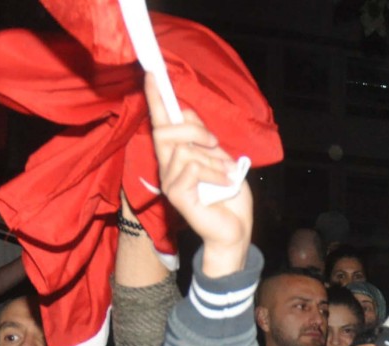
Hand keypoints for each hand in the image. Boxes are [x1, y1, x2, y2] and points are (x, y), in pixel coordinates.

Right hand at [147, 75, 251, 277]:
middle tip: (218, 146)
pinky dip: (215, 173)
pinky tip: (224, 184)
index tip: (152, 73)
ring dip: (213, 159)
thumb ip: (204, 138)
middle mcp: (166, 165)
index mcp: (176, 154)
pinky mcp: (176, 194)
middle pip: (168, 130)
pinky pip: (193, 168)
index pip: (161, 121)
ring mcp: (169, 180)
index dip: (156, 98)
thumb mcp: (221, 158)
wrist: (236, 230)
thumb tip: (185, 113)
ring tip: (227, 175)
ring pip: (184, 150)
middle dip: (197, 131)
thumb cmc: (228, 196)